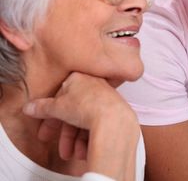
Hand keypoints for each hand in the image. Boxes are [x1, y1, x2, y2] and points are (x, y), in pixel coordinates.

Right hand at [23, 72, 139, 179]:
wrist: (113, 118)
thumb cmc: (87, 106)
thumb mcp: (57, 107)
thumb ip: (42, 108)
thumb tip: (30, 107)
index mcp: (78, 77)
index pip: (59, 97)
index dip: (50, 117)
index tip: (46, 129)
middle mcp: (94, 85)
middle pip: (73, 112)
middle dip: (65, 133)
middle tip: (60, 147)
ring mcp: (105, 98)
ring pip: (85, 120)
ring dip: (76, 140)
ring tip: (73, 153)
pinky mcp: (113, 110)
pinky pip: (97, 124)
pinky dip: (89, 137)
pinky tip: (84, 150)